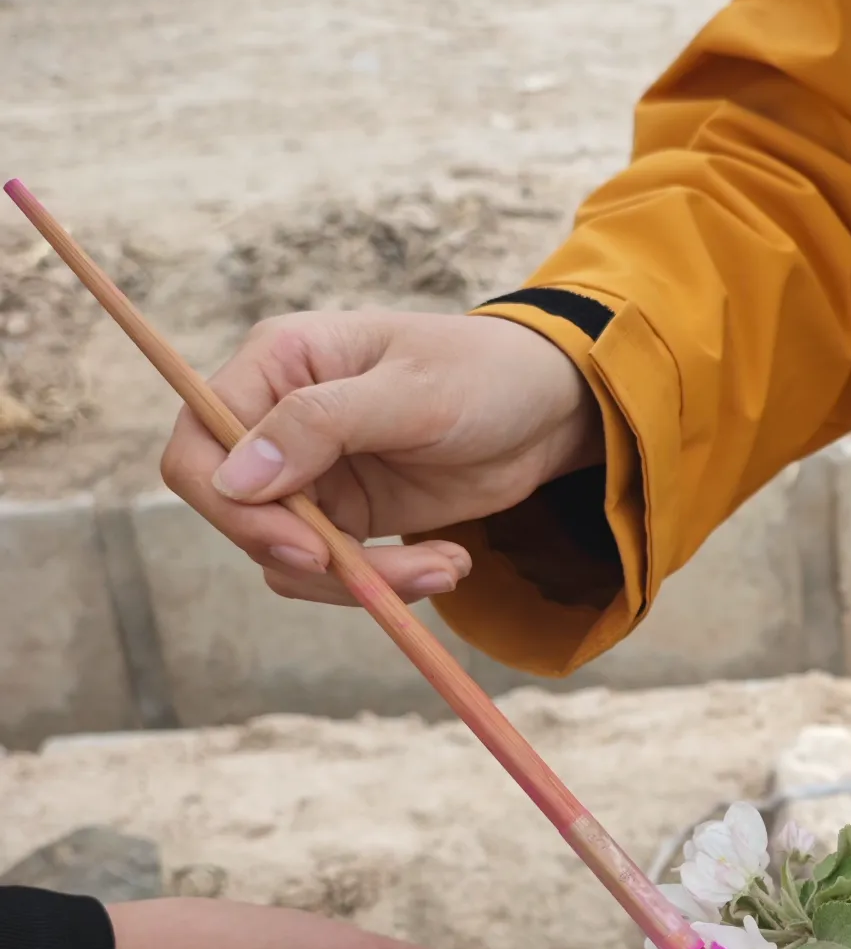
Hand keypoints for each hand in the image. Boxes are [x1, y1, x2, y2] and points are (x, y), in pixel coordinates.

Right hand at [160, 309, 601, 605]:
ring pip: (287, 558)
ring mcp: (313, 474)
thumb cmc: (487, 374)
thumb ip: (322, 425)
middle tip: (390, 578)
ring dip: (362, 580)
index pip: (200, 446)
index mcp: (277, 365)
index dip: (233, 507)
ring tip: (447, 567)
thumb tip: (234, 477)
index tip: (303, 547)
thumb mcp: (413, 391)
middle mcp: (279, 422)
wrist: (552, 409)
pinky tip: (448, 564)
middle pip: (238, 516)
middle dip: (311, 559)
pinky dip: (385, 583)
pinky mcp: (350, 516)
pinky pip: (334, 571)